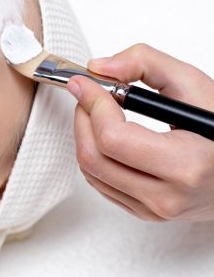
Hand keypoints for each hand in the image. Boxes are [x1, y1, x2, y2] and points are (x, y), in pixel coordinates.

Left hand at [68, 43, 213, 221]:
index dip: (93, 105)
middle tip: (86, 95)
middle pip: (95, 157)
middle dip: (82, 119)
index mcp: (186, 165)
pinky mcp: (143, 212)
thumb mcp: (193, 85)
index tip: (85, 83)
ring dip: (83, 136)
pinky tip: (104, 136)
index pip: (114, 138)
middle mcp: (167, 196)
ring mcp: (153, 209)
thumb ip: (146, 64)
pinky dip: (94, 155)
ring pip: (91, 172)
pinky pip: (100, 184)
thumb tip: (99, 68)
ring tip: (95, 112)